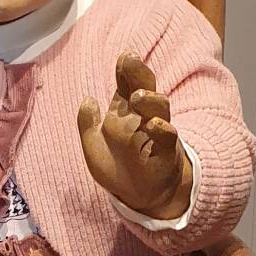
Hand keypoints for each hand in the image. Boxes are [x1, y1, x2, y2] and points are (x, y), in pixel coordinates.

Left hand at [78, 53, 191, 220]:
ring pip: (159, 107)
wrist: (141, 196)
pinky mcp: (167, 151)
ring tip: (136, 96)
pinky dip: (162, 129)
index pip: (125, 85)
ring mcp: (157, 132)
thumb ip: (87, 125)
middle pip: (144, 88)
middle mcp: (143, 117)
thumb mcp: (94, 147)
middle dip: (138, 73)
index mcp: (125, 112)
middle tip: (129, 59)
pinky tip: (153, 125)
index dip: (125, 71)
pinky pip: (168, 137)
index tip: (123, 58)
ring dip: (149, 99)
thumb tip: (87, 100)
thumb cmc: (119, 168)